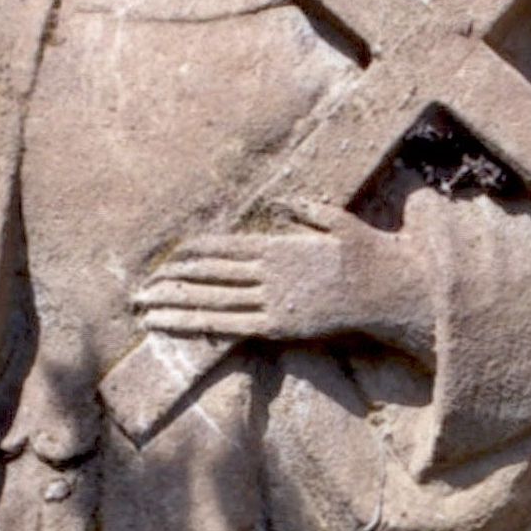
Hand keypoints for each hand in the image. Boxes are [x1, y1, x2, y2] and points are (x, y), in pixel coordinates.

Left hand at [132, 200, 433, 360]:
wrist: (391, 292)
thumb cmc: (371, 256)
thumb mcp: (341, 221)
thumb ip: (308, 211)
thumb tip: (284, 202)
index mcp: (279, 246)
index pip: (224, 247)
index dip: (192, 252)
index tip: (168, 256)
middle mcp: (269, 272)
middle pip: (209, 275)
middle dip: (172, 280)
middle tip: (139, 287)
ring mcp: (272, 300)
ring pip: (212, 301)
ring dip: (176, 305)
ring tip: (145, 308)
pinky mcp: (280, 327)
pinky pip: (233, 326)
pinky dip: (202, 325)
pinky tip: (180, 327)